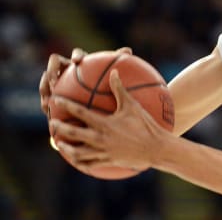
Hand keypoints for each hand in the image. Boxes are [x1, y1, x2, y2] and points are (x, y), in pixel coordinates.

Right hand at [40, 47, 131, 117]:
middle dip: (52, 70)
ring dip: (44, 86)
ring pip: (45, 81)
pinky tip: (47, 109)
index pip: (77, 54)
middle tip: (55, 80)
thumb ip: (117, 64)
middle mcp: (66, 69)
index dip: (76, 55)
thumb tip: (127, 50)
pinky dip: (45, 103)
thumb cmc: (104, 86)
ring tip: (48, 96)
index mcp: (80, 62)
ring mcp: (56, 82)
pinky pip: (46, 98)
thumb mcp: (110, 77)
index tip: (78, 61)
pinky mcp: (52, 96)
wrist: (94, 103)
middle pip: (54, 63)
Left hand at [49, 69, 163, 171]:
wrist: (155, 148)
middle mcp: (100, 138)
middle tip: (52, 123)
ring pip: (77, 153)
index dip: (66, 105)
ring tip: (59, 144)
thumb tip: (114, 72)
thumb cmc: (146, 125)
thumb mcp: (133, 105)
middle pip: (73, 134)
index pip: (80, 113)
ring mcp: (103, 152)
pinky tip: (77, 159)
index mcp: (105, 124)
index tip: (56, 100)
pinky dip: (80, 161)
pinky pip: (89, 163)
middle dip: (59, 129)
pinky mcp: (107, 161)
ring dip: (66, 148)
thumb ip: (120, 89)